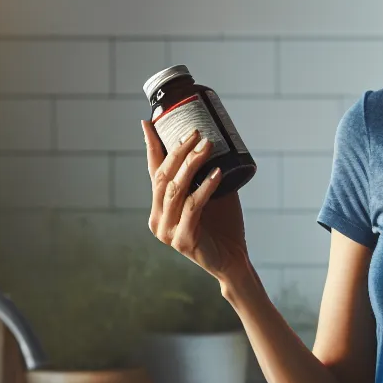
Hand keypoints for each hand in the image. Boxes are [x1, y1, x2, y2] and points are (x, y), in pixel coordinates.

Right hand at [143, 121, 248, 280]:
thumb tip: (209, 141)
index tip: (149, 123)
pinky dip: (205, 187)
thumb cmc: (222, 225)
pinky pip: (193, 206)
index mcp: (159, 206)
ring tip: (208, 146)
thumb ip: (201, 174)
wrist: (232, 259)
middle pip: (163, 177)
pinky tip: (216, 173)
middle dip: (179, 151)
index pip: (153, 171)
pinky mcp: (183, 240)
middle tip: (196, 132)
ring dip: (192, 164)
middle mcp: (157, 218)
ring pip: (175, 189)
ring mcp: (167, 230)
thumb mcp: (209, 193)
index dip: (151, 146)